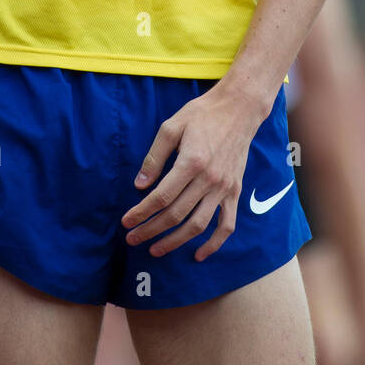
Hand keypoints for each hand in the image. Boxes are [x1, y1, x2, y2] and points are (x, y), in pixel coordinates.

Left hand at [120, 85, 262, 259]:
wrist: (239, 109)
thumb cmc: (201, 114)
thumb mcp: (171, 127)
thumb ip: (154, 157)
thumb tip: (139, 185)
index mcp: (191, 161)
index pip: (161, 197)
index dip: (141, 212)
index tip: (126, 222)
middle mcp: (209, 179)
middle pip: (176, 215)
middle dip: (151, 230)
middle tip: (132, 239)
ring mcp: (224, 188)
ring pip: (198, 225)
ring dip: (175, 242)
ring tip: (156, 250)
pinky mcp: (235, 191)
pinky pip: (226, 225)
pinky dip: (214, 244)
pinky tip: (199, 255)